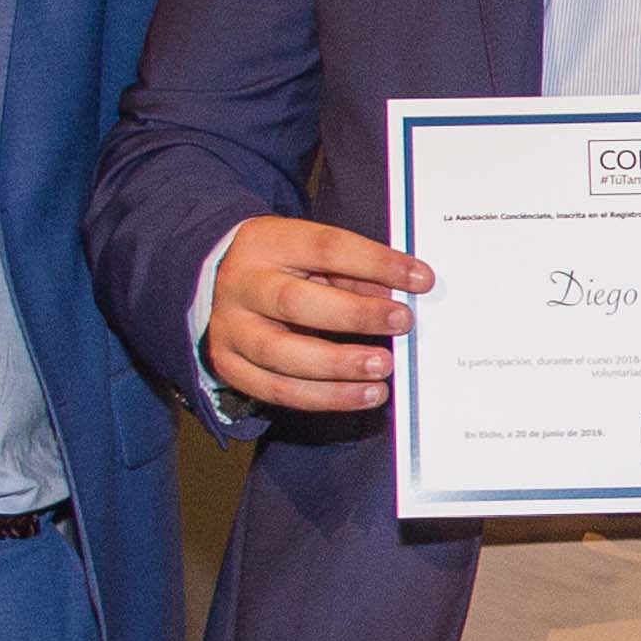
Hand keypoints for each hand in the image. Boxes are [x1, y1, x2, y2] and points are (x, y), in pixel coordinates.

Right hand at [205, 214, 433, 412]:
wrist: (220, 284)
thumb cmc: (283, 268)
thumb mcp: (313, 256)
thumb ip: (353, 274)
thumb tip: (398, 297)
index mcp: (266, 242)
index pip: (325, 247)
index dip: (375, 263)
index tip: (420, 279)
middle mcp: (241, 285)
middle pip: (294, 303)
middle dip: (355, 315)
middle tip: (401, 323)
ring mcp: (229, 328)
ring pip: (281, 355)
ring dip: (339, 367)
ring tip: (383, 370)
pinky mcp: (229, 365)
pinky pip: (277, 391)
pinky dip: (325, 398)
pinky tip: (362, 396)